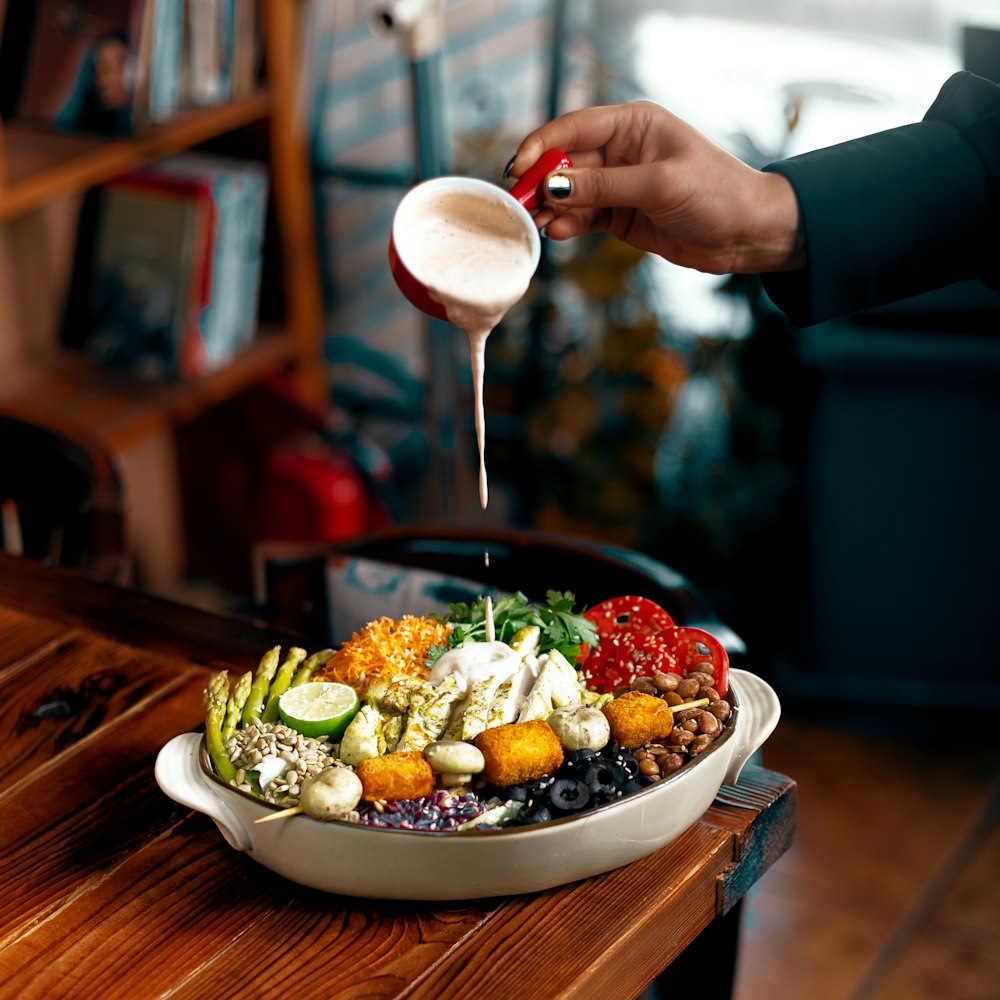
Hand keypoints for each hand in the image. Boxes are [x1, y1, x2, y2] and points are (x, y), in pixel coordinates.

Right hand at [507, 100, 803, 274]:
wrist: (748, 234)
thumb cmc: (716, 194)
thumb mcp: (659, 186)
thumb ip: (603, 187)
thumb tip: (554, 188)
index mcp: (633, 125)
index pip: (574, 127)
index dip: (542, 145)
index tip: (518, 168)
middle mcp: (622, 151)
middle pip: (566, 163)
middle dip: (541, 183)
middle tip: (520, 205)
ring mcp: (619, 185)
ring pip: (570, 194)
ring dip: (551, 209)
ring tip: (538, 225)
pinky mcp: (620, 216)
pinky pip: (583, 217)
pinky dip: (568, 225)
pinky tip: (558, 233)